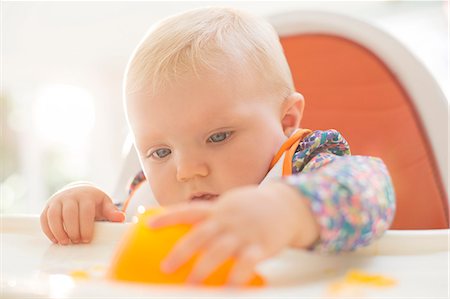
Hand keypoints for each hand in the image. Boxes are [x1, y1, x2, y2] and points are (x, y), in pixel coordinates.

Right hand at [40, 182, 124, 244]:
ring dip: (58, 231)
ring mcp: (58, 200)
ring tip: (65, 243)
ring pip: (54, 215)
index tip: (87, 239)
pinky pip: (44, 218)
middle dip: (73, 230)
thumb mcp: (104, 204)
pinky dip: (48, 230)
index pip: (85, 211)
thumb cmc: (93, 201)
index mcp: (86, 196)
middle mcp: (70, 196)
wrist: (78, 191)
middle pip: (69, 213)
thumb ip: (112, 212)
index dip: (86, 227)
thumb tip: (121, 218)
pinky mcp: (48, 206)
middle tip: (77, 242)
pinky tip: (56, 240)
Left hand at [148, 182, 319, 285]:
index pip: (188, 211)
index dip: (168, 217)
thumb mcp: (230, 206)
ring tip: (190, 284)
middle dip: (181, 251)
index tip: (148, 225)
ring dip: (203, 268)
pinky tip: (229, 290)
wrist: (286, 205)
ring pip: (219, 250)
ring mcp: (244, 232)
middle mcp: (228, 220)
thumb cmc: (252, 209)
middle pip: (200, 234)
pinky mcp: (261, 245)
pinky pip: (247, 264)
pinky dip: (237, 278)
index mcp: (218, 210)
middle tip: (165, 268)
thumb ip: (212, 220)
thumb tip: (188, 239)